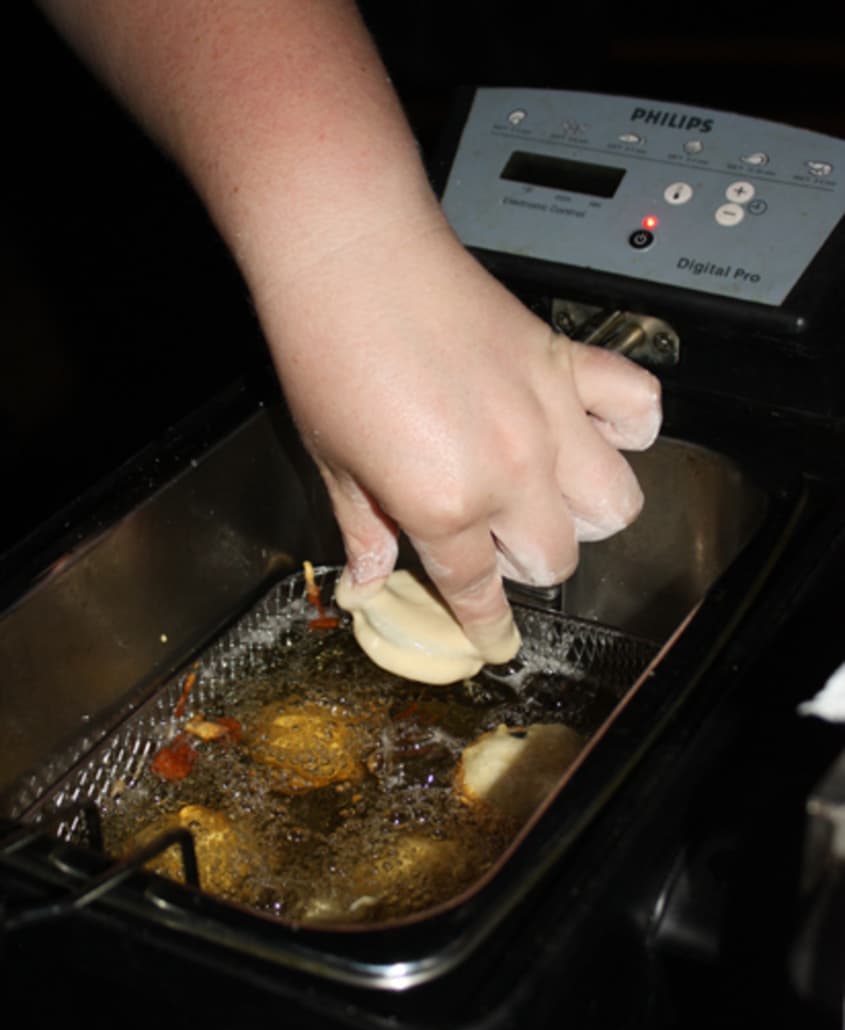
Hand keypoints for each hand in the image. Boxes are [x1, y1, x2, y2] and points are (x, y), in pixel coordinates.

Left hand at [262, 216, 660, 657]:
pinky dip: (629, 428)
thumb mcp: (333, 462)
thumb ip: (366, 530)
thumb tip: (369, 582)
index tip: (492, 643)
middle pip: (558, 558)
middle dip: (528, 566)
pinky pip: (639, 409)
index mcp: (445, 504)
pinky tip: (592, 429)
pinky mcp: (568, 364)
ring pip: (616, 504)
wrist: (351, 256)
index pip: (479, 591)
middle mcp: (510, 471)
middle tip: (491, 541)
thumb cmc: (328, 352)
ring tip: (547, 495)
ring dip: (586, 514)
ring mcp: (550, 418)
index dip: (486, 627)